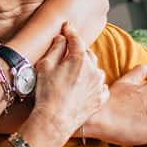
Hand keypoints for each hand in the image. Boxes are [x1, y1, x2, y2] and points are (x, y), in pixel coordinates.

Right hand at [31, 23, 108, 138]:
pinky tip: (84, 86)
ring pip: (94, 69)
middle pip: (86, 53)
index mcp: (79, 59)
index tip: (67, 26)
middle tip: (67, 50)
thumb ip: (55, 49)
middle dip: (77, 50)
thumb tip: (62, 39)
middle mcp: (93, 69)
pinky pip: (100, 86)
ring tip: (74, 71)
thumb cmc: (47, 93)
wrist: (55, 120)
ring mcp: (99, 84)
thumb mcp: (45, 66)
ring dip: (86, 67)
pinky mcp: (100, 98)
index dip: (70, 31)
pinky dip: (93, 83)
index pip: (76, 39)